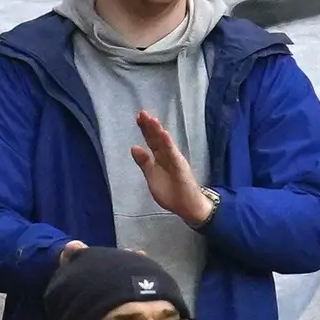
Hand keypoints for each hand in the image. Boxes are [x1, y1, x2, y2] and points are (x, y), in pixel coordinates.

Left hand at [132, 110, 218, 230]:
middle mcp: (167, 156)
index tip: (138, 117)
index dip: (145, 130)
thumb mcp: (152, 176)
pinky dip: (169, 144)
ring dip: (159, 131)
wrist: (186, 206)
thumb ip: (144, 162)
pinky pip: (173, 154)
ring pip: (165, 143)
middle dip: (150, 126)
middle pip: (157, 139)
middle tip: (142, 113)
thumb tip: (133, 147)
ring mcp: (174, 160)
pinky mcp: (180, 167)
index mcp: (159, 158)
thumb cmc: (171, 192)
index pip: (151, 141)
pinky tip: (164, 134)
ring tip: (152, 120)